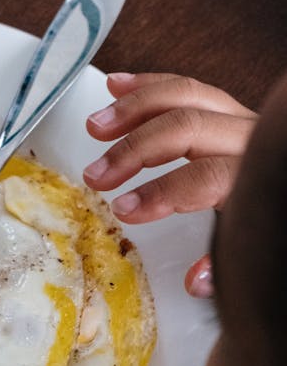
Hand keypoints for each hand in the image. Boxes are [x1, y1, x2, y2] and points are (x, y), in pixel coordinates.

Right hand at [82, 72, 255, 295]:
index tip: (122, 208)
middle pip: (188, 127)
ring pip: (184, 95)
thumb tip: (196, 281)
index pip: (205, 177)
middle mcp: (248, 138)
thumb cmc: (270, 216)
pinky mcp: (227, 108)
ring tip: (96, 127)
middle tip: (97, 175)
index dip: (161, 191)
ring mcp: (238, 117)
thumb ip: (225, 262)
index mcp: (253, 177)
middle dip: (135, 149)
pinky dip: (147, 85)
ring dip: (133, 108)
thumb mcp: (254, 246)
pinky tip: (115, 87)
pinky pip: (186, 87)